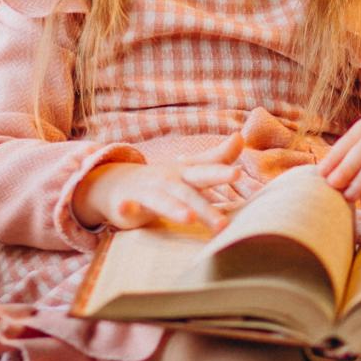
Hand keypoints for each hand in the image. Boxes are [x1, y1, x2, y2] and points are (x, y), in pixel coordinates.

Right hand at [72, 131, 243, 230]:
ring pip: (162, 201)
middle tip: (222, 223)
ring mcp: (148, 191)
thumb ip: (217, 158)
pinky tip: (125, 208)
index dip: (221, 172)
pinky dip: (126, 207)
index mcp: (186, 174)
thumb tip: (240, 137)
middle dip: (205, 206)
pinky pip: (126, 206)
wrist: (119, 182)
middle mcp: (168, 181)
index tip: (238, 173)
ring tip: (188, 218)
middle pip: (188, 193)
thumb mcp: (191, 168)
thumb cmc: (164, 179)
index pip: (206, 173)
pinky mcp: (128, 205)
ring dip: (174, 208)